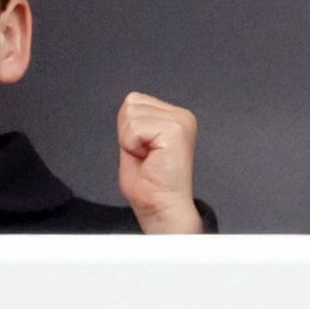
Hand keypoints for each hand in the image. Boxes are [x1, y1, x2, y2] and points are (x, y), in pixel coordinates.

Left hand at [117, 92, 202, 233]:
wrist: (161, 208)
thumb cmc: (150, 184)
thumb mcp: (136, 141)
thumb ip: (135, 119)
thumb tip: (129, 102)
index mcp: (174, 116)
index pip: (133, 100)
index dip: (128, 129)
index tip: (144, 151)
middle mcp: (181, 116)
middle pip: (130, 104)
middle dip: (128, 133)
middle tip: (146, 156)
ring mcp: (180, 121)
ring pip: (131, 115)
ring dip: (131, 141)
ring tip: (148, 159)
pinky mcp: (176, 130)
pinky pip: (135, 129)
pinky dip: (134, 146)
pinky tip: (150, 160)